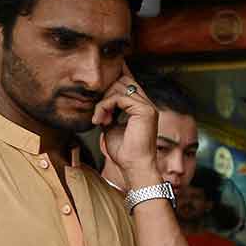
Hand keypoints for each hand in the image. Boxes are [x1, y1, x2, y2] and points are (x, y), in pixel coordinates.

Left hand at [94, 63, 159, 184]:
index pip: (128, 82)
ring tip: (98, 119)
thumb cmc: (124, 152)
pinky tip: (101, 120)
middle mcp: (147, 104)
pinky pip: (118, 97)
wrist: (135, 166)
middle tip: (97, 113)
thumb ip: (108, 111)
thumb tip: (98, 101)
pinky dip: (105, 106)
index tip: (98, 84)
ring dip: (102, 102)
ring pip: (119, 88)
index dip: (114, 78)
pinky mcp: (145, 110)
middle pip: (122, 81)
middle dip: (104, 92)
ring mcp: (148, 106)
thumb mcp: (111, 126)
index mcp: (141, 107)